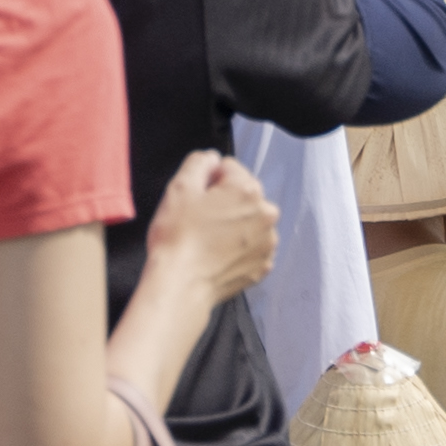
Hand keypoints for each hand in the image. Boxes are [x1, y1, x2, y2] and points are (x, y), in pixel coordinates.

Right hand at [144, 149, 277, 300]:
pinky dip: (238, 248)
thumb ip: (199, 162)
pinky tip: (218, 255)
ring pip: (249, 221)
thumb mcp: (179, 187)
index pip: (229, 168)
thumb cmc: (178, 236)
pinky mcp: (263, 265)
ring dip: (234, 224)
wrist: (181, 285)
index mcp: (248, 189)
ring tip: (208, 240)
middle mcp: (266, 213)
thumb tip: (212, 159)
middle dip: (225, 201)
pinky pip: (252, 246)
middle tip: (200, 220)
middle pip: (243, 194)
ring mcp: (268, 242)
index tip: (196, 198)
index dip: (208, 180)